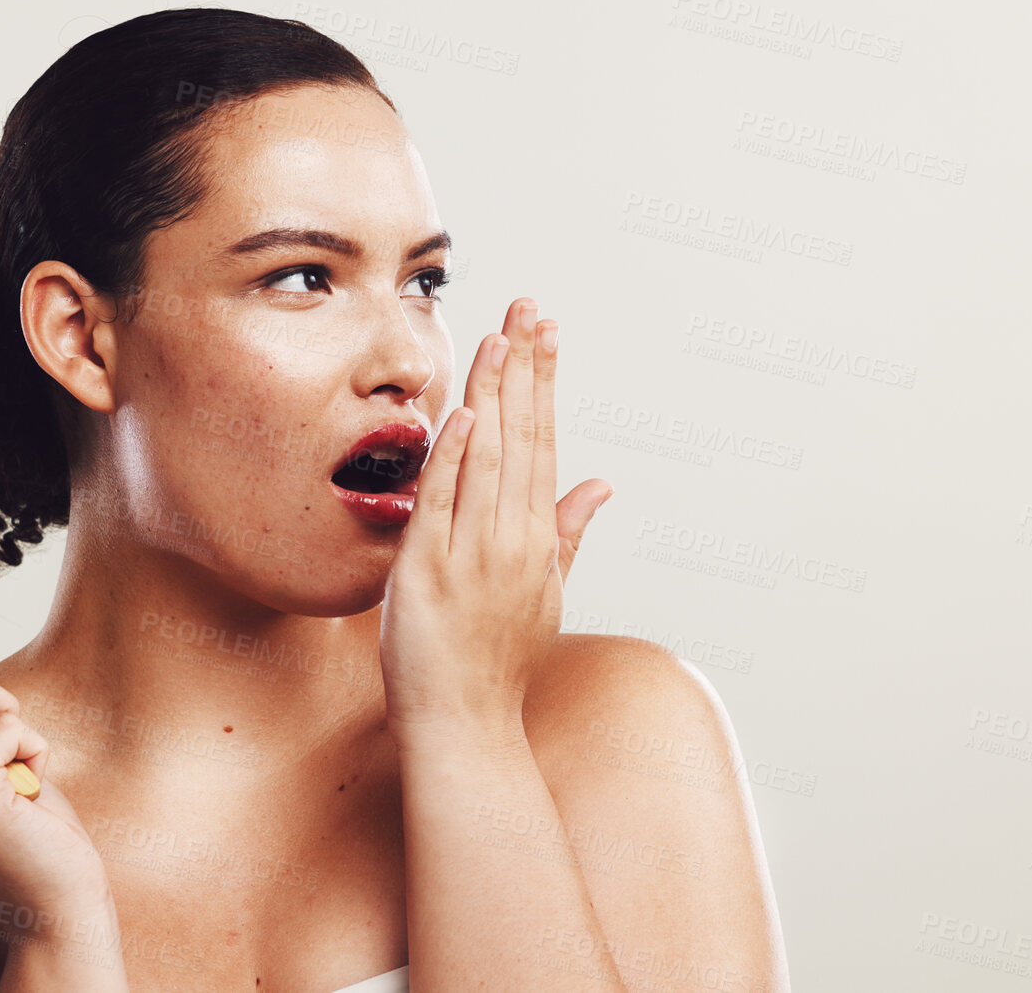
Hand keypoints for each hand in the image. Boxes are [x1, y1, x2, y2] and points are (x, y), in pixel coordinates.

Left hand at [379, 299, 613, 729]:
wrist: (465, 724)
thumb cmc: (497, 661)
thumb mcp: (545, 592)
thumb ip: (569, 532)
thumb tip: (601, 485)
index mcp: (537, 539)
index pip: (543, 442)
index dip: (542, 384)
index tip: (544, 332)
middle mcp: (511, 540)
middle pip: (521, 438)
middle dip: (524, 369)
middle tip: (528, 307)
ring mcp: (473, 555)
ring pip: (486, 459)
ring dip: (491, 395)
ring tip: (498, 338)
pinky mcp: (429, 573)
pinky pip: (443, 504)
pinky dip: (453, 458)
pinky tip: (461, 414)